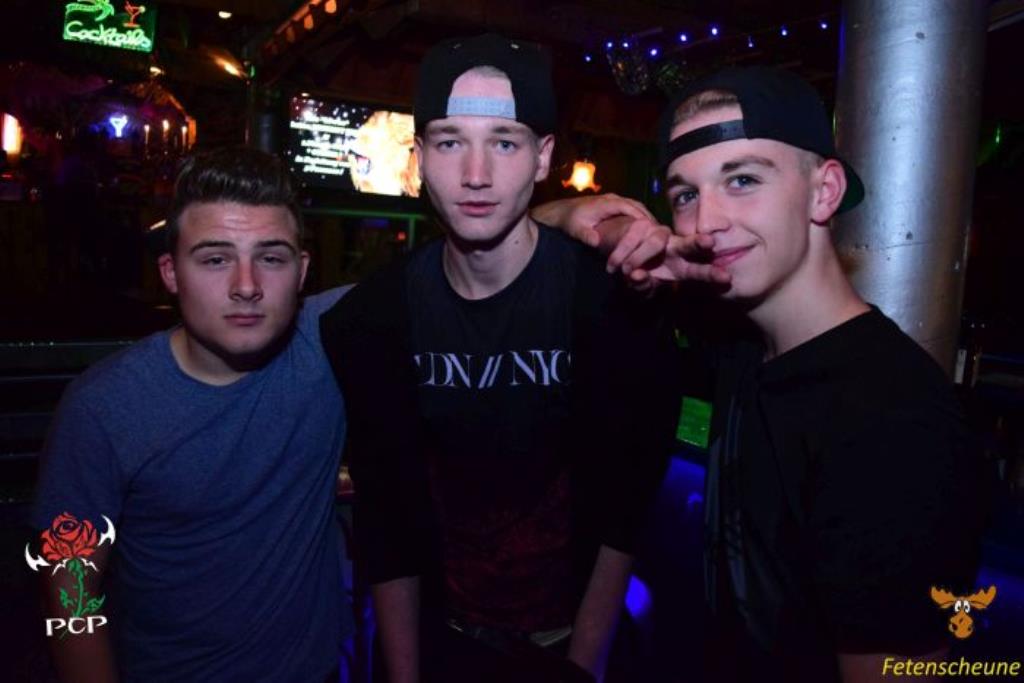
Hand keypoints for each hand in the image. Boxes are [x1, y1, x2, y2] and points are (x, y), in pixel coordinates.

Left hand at [532, 194, 654, 248]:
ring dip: (647, 217)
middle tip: (661, 232)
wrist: (562, 212)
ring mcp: (614, 201)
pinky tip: (646, 230)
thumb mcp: (575, 229)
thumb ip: (585, 235)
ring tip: (657, 232)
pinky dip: (640, 217)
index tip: (653, 229)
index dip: (642, 218)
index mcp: (606, 204)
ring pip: (636, 206)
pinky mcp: (614, 205)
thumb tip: (595, 242)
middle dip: (649, 218)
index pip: (629, 208)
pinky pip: (632, 209)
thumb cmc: (570, 221)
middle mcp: (613, 199)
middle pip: (637, 206)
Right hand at [600, 219, 730, 291]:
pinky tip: (615, 263)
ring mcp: (661, 234)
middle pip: (690, 244)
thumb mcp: (641, 287)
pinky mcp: (643, 223)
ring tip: (624, 270)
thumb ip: (642, 286)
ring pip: (655, 242)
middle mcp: (675, 248)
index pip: (699, 271)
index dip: (711, 274)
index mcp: (681, 268)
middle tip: (709, 243)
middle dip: (699, 244)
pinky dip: (621, 253)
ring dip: (636, 259)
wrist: (619, 256)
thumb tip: (637, 275)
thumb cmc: (638, 274)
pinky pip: (633, 236)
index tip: (726, 278)